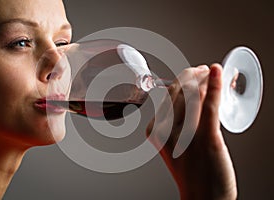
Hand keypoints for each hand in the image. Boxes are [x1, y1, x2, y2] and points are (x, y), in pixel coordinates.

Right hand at [146, 64, 236, 199]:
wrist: (202, 196)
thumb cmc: (192, 170)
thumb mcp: (178, 141)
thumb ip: (180, 118)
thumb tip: (194, 93)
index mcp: (156, 129)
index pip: (169, 93)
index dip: (184, 78)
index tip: (195, 72)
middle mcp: (166, 129)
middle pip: (180, 91)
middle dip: (195, 75)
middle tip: (206, 70)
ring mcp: (185, 132)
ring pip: (194, 94)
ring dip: (207, 78)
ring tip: (215, 74)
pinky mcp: (205, 137)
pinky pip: (209, 105)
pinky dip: (215, 86)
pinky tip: (218, 72)